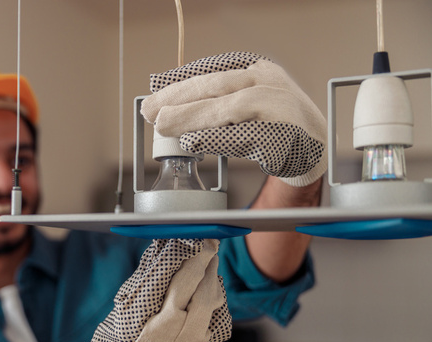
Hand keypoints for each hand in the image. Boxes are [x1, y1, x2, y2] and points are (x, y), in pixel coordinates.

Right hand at [75, 238, 230, 341]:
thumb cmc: (120, 338)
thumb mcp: (126, 309)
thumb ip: (148, 281)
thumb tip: (164, 251)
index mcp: (162, 322)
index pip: (187, 282)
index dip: (197, 259)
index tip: (203, 243)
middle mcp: (183, 334)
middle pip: (206, 293)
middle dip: (209, 267)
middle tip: (209, 249)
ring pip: (214, 305)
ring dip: (212, 282)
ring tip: (206, 267)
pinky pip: (215, 318)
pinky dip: (212, 300)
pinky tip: (204, 292)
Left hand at [140, 51, 326, 186]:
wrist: (315, 150)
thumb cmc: (272, 124)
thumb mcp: (244, 104)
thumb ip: (212, 101)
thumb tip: (164, 103)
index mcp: (258, 70)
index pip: (214, 70)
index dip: (181, 80)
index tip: (154, 90)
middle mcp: (270, 84)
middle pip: (218, 86)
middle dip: (179, 97)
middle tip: (149, 109)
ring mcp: (280, 109)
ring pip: (230, 108)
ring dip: (192, 116)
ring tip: (163, 124)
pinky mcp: (284, 137)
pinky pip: (245, 137)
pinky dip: (216, 139)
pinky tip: (192, 142)